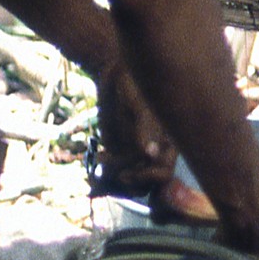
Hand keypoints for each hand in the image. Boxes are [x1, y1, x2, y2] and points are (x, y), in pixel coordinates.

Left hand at [93, 66, 176, 195]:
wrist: (119, 74)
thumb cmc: (135, 83)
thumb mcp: (139, 104)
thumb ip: (146, 129)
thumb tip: (151, 155)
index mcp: (168, 143)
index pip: (163, 174)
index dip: (146, 179)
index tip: (126, 174)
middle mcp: (154, 153)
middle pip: (144, 185)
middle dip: (123, 185)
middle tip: (103, 172)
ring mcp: (136, 155)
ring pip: (127, 184)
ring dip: (110, 185)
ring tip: (93, 179)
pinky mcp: (119, 153)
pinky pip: (114, 174)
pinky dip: (102, 181)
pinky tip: (90, 184)